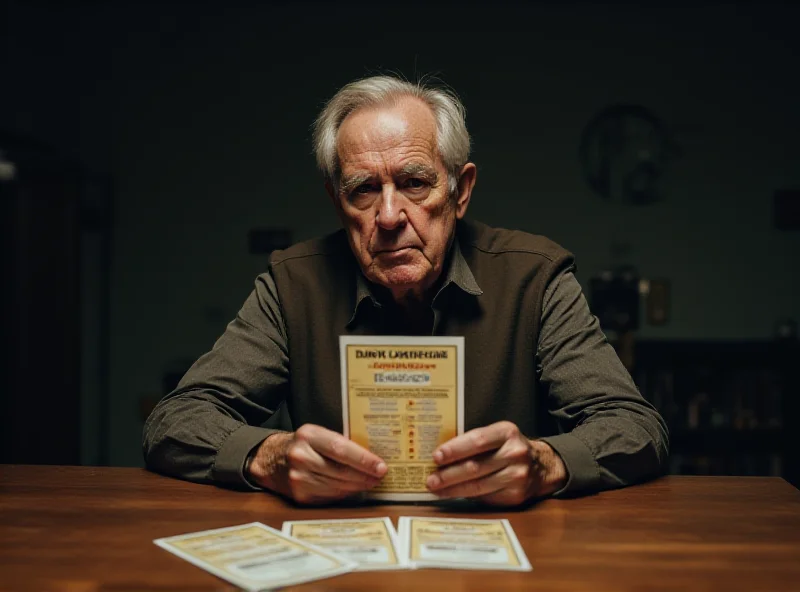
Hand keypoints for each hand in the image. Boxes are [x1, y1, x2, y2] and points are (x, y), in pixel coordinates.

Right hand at [246, 424, 386, 503]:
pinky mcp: (299, 496)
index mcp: (308, 436)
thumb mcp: (316, 434)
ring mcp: (298, 478)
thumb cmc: (302, 445)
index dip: (363, 459)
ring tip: (371, 482)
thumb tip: (371, 457)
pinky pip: (329, 497)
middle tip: (381, 476)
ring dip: (358, 486)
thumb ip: (339, 442)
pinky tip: (354, 489)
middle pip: (341, 471)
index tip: (381, 466)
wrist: (270, 459)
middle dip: (365, 475)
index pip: (341, 449)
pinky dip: (345, 494)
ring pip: (337, 486)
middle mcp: (301, 457)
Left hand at [425, 421, 566, 505]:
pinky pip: (486, 497)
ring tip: (436, 489)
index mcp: (507, 432)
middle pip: (475, 466)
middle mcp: (515, 453)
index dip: (455, 449)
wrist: (541, 466)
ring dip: (453, 489)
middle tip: (430, 479)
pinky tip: (454, 494)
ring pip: (479, 486)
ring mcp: (518, 476)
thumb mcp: (497, 436)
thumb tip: (441, 455)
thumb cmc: (508, 448)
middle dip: (449, 474)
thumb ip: (474, 442)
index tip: (436, 456)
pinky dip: (467, 496)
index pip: (477, 440)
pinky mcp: (516, 495)